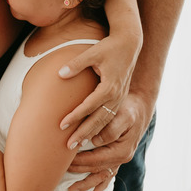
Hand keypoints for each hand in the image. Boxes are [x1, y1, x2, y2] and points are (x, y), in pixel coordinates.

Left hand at [56, 29, 139, 145]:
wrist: (130, 43)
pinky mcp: (120, 98)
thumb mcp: (92, 53)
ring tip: (77, 146)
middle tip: (68, 146)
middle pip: (98, 120)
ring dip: (91, 134)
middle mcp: (116, 96)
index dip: (74, 116)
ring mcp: (120, 98)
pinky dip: (100, 128)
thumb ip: (76, 64)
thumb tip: (60, 74)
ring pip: (105, 122)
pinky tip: (91, 135)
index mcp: (109, 87)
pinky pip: (109, 117)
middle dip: (83, 133)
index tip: (61, 125)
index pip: (88, 106)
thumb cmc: (109, 47)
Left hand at [66, 93, 151, 190]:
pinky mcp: (118, 158)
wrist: (139, 107)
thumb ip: (110, 129)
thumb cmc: (128, 109)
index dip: (79, 160)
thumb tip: (95, 141)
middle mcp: (122, 158)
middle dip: (78, 170)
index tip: (64, 159)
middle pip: (96, 168)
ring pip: (101, 175)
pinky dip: (101, 184)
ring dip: (86, 183)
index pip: (96, 159)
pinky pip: (109, 174)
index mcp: (121, 150)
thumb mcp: (122, 116)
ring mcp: (120, 160)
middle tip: (60, 170)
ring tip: (71, 189)